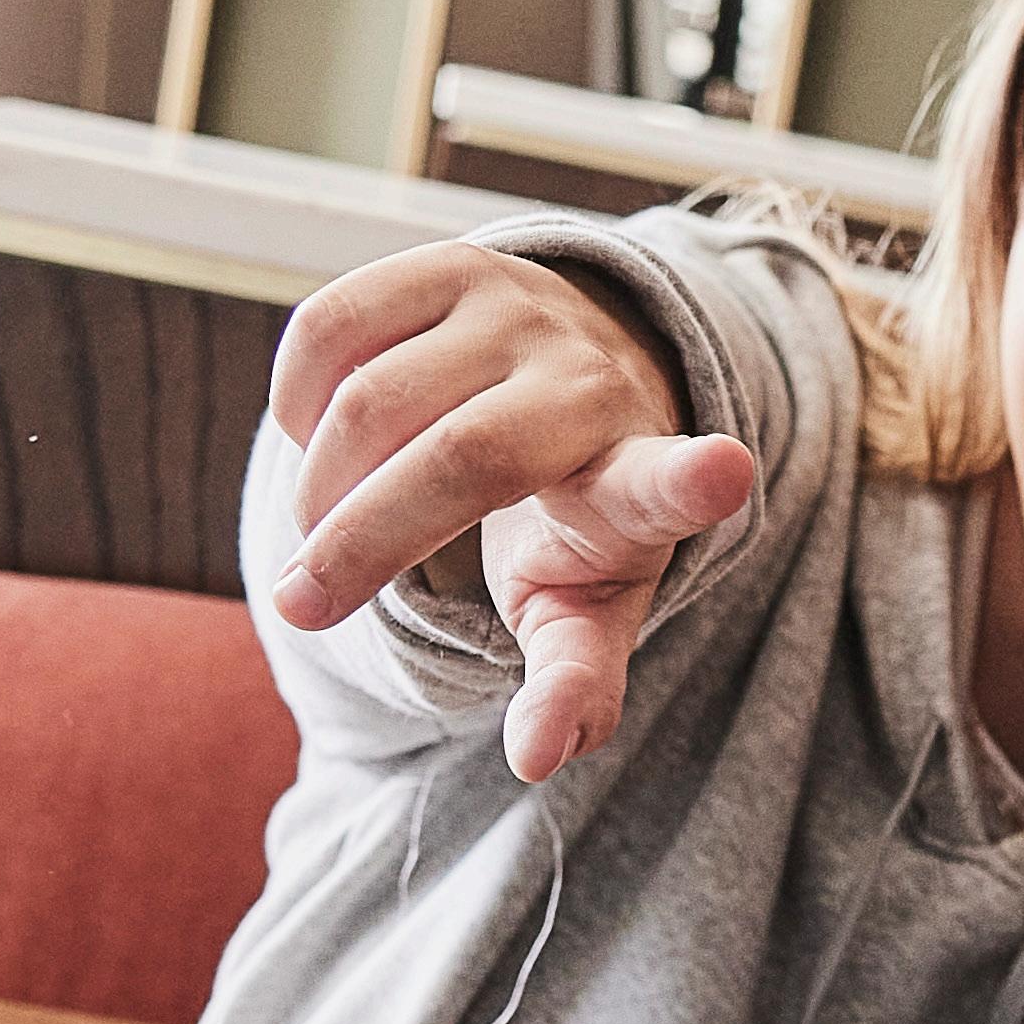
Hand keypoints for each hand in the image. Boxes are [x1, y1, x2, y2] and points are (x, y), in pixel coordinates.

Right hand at [267, 240, 756, 780]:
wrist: (567, 378)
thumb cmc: (569, 523)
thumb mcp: (583, 608)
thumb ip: (571, 683)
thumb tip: (535, 760)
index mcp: (632, 481)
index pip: (668, 481)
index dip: (690, 481)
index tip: (725, 472)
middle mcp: (582, 379)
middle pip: (456, 459)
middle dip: (359, 544)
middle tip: (300, 608)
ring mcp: (514, 308)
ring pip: (370, 400)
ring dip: (318, 489)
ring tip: (320, 537)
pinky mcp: (442, 263)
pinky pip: (326, 334)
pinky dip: (298, 408)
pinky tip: (324, 443)